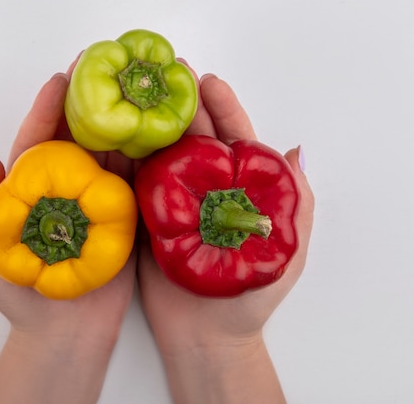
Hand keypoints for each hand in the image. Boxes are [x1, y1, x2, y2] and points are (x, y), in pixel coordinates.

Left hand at [0, 66, 135, 403]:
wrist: (64, 335)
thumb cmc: (19, 298)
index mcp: (32, 192)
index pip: (38, 140)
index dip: (46, 108)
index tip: (60, 78)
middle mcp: (66, 191)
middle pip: (77, 138)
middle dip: (88, 101)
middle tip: (102, 67)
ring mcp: (97, 203)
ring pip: (108, 154)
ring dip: (119, 122)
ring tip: (132, 92)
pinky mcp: (125, 218)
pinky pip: (134, 183)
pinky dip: (142, 157)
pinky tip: (151, 132)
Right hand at [136, 72, 314, 403]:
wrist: (207, 338)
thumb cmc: (251, 300)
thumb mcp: (288, 251)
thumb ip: (296, 203)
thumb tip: (295, 151)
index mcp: (239, 191)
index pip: (232, 139)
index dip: (223, 108)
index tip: (209, 81)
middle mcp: (204, 191)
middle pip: (192, 138)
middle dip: (181, 104)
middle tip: (165, 74)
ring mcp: (173, 204)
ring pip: (161, 155)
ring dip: (150, 124)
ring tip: (136, 97)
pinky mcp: (145, 221)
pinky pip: (134, 185)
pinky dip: (126, 160)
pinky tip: (117, 135)